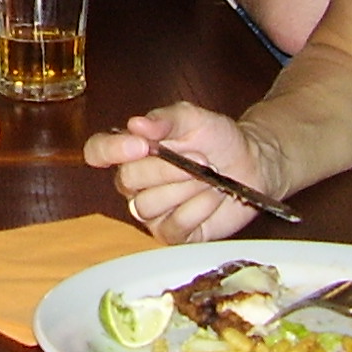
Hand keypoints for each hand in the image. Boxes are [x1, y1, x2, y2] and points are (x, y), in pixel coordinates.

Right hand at [85, 102, 283, 243]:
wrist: (253, 165)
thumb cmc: (219, 139)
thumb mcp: (193, 118)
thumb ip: (164, 119)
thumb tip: (136, 124)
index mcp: (131, 151)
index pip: (98, 151)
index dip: (111, 150)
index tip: (140, 145)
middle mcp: (135, 184)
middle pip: (128, 181)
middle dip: (166, 169)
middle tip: (201, 157)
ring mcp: (153, 212)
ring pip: (148, 207)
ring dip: (185, 189)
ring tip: (210, 177)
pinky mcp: (174, 234)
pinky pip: (173, 227)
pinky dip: (198, 210)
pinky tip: (214, 196)